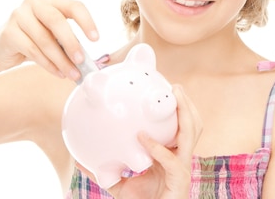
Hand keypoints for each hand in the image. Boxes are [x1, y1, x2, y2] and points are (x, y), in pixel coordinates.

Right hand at [0, 0, 97, 79]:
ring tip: (72, 73)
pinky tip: (58, 73)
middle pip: (57, 21)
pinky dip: (48, 64)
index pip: (73, 5)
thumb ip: (67, 41)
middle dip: (71, 43)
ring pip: (45, 39)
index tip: (96, 38)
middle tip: (81, 60)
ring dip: (61, 60)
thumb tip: (87, 60)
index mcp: (50, 1)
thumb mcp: (52, 37)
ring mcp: (18, 16)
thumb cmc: (32, 41)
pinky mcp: (8, 32)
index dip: (86, 21)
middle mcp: (34, 3)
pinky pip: (32, 50)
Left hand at [77, 85, 202, 198]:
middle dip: (188, 104)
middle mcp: (180, 158)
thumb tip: (80, 161)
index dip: (179, 109)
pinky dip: (157, 147)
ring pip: (192, 134)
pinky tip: (142, 138)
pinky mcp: (179, 180)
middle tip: (175, 88)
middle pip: (194, 125)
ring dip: (185, 114)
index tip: (167, 90)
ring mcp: (182, 168)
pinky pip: (171, 160)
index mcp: (171, 155)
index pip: (180, 128)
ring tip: (174, 98)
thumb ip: (106, 172)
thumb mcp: (120, 185)